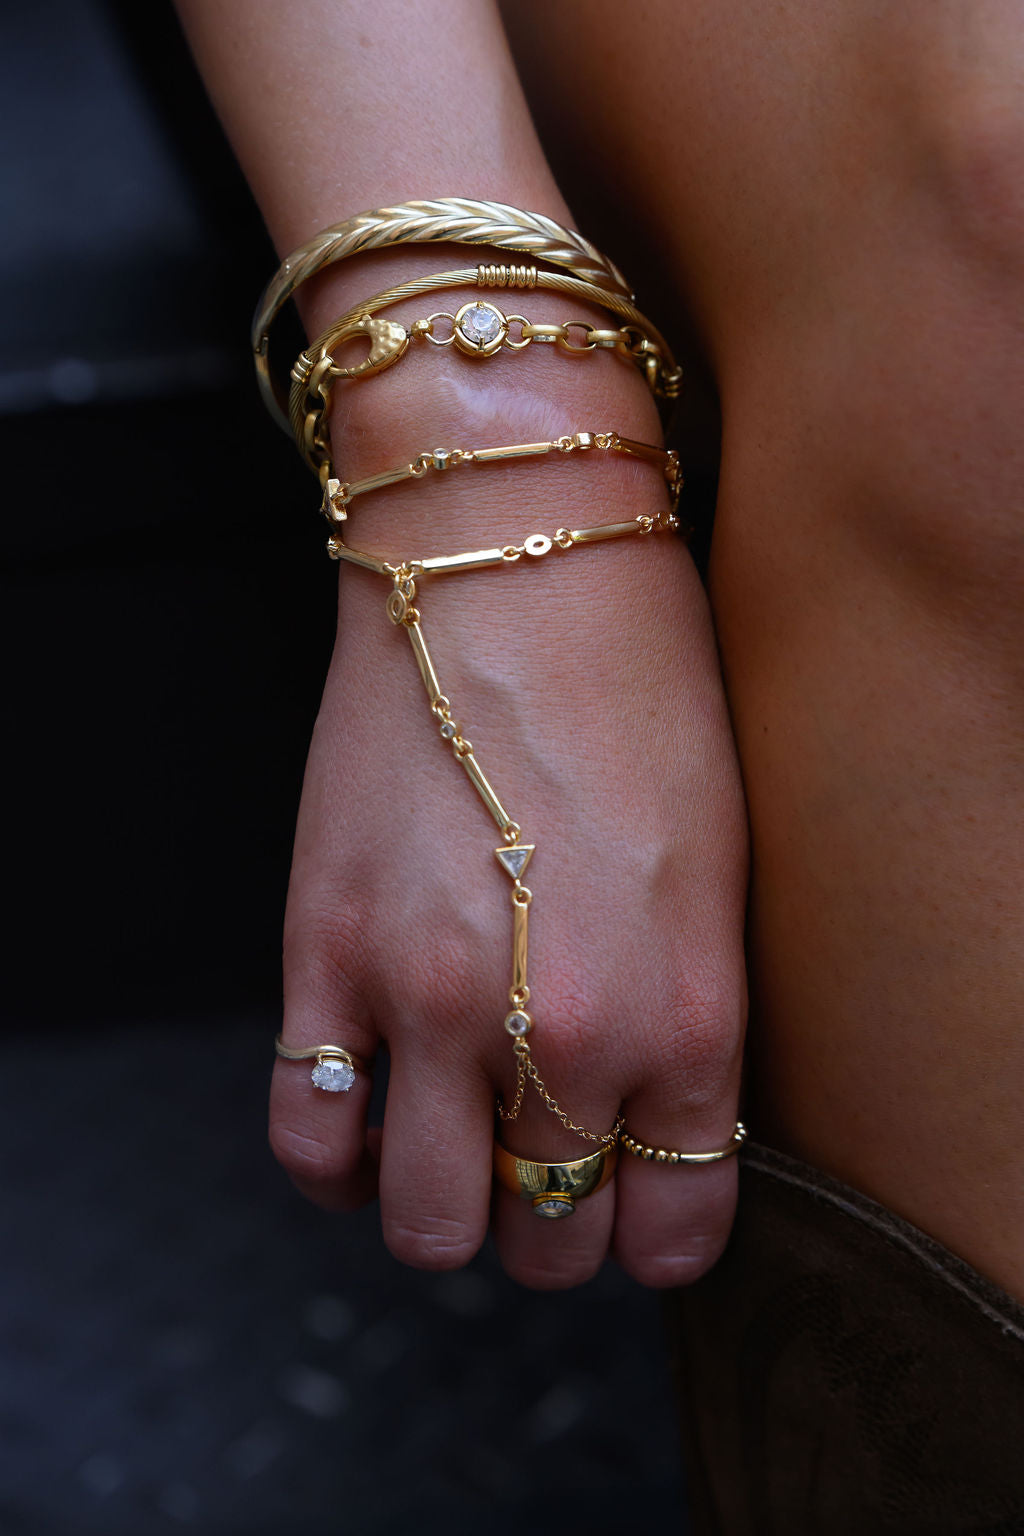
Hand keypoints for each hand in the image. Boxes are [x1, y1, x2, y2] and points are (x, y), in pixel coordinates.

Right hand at [268, 323, 748, 1288]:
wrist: (515, 565)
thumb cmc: (643, 693)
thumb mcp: (721, 876)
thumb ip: (689, 1025)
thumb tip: (643, 1122)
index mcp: (688, 1017)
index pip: (675, 1227)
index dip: (654, 1237)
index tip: (636, 1208)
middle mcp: (564, 1035)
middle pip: (548, 1242)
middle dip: (554, 1229)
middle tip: (547, 1168)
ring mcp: (431, 1002)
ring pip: (429, 1228)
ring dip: (447, 1215)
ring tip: (455, 1152)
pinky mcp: (325, 954)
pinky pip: (307, 1135)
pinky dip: (339, 1163)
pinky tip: (369, 1121)